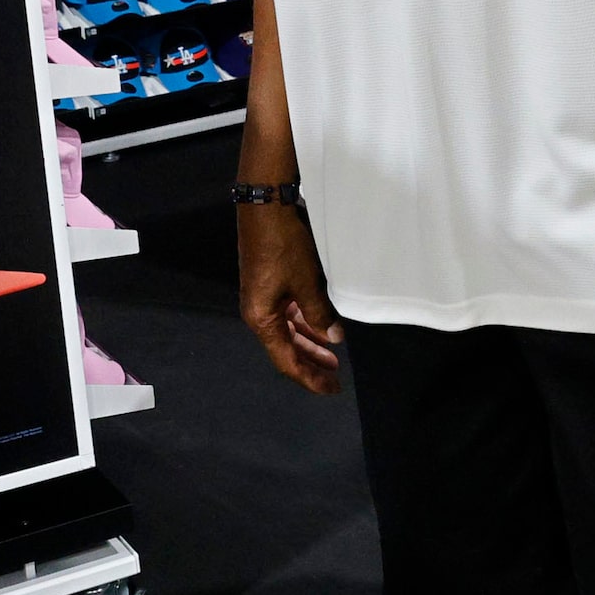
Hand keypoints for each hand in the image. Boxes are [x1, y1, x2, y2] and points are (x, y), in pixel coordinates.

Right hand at [238, 204, 342, 394]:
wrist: (265, 205)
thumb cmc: (284, 246)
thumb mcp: (306, 282)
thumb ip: (320, 314)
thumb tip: (334, 338)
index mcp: (261, 318)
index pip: (286, 360)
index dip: (310, 377)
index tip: (332, 389)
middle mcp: (258, 312)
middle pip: (285, 348)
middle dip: (311, 363)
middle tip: (336, 377)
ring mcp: (262, 297)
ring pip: (287, 331)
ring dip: (309, 342)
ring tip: (333, 354)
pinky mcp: (268, 283)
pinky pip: (287, 313)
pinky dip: (305, 323)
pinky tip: (322, 326)